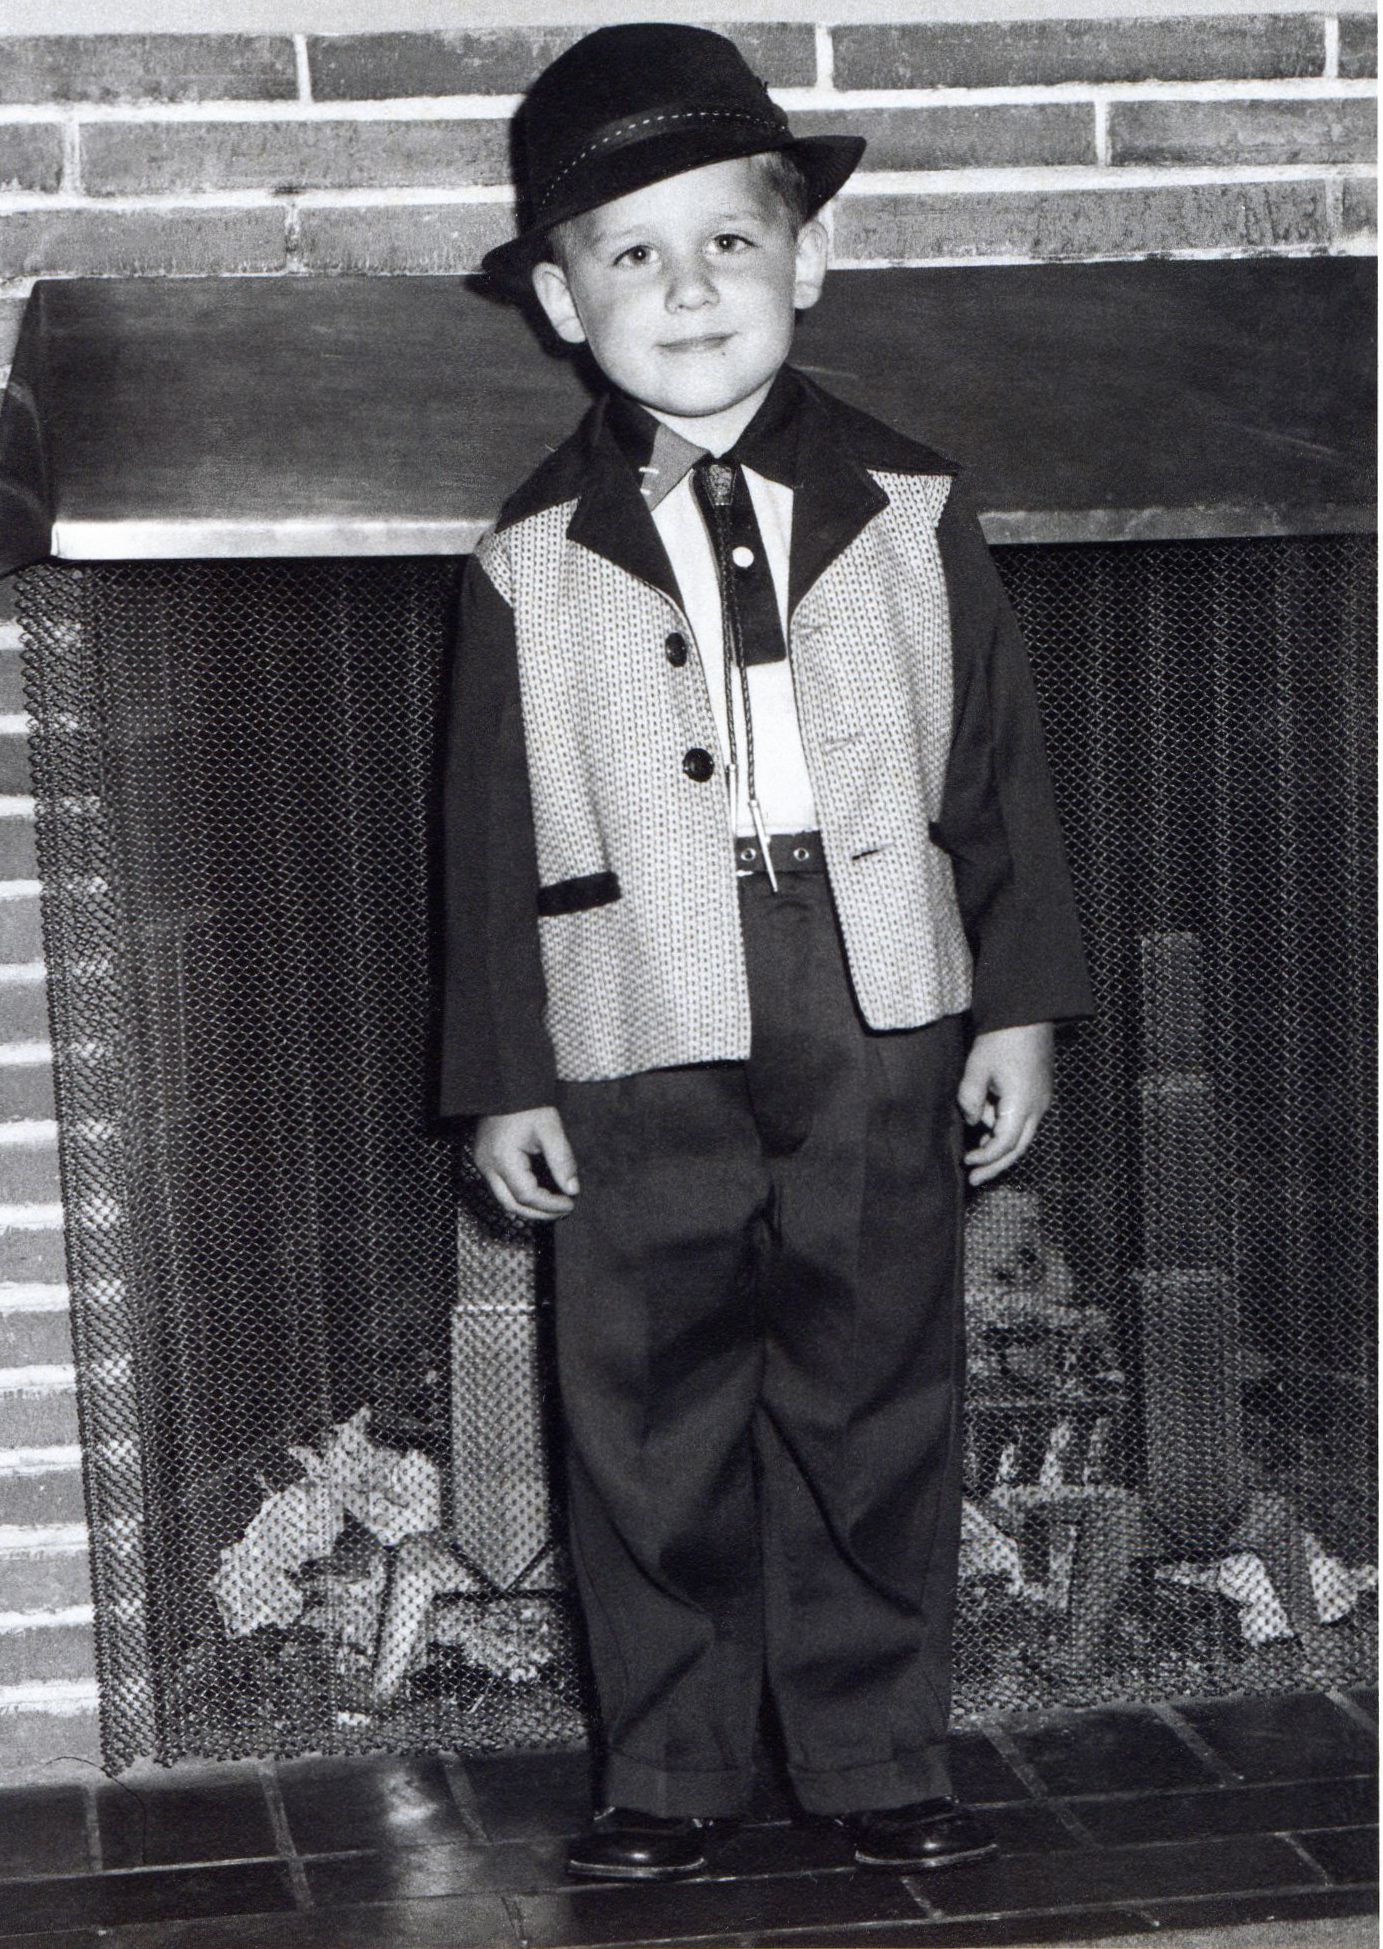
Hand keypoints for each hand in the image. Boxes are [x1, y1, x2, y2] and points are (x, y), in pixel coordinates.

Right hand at [473, 1106, 579, 1220]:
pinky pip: (501, 1188)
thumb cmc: (527, 1104)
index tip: (570, 1203)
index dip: (550, 1205)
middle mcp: (488, 1166)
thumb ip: (562, 1160)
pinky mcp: (485, 1160)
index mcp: (503, 1159)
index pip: (527, 1195)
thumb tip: (572, 1189)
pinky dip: (521, 1195)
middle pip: (511, 1205)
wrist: (504, 1086)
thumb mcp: (550, 1129)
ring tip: (554, 1206)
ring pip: (504, 1199)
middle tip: (563, 1211)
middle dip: (539, 1213)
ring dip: (529, 1207)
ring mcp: (483, 1164)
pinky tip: (540, 1193)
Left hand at [958, 1022, 1053, 1187]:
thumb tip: (972, 1119)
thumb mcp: (976, 1068)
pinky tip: (988, 1129)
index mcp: (1023, 1105)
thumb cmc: (1002, 1038)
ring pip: (1023, 1136)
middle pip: (1018, 1149)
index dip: (985, 1158)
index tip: (967, 1162)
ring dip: (1000, 1146)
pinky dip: (1007, 1130)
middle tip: (975, 1180)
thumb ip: (970, 1099)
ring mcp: (1042, 1100)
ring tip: (975, 1152)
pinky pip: (1024, 1121)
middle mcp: (1038, 1108)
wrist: (1028, 1012)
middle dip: (996, 1166)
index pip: (1004, 1144)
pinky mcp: (1040, 1092)